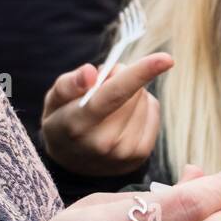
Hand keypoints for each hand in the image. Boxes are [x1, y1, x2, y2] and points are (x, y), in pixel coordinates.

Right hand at [41, 52, 172, 175]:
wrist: (69, 162)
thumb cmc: (62, 120)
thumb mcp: (54, 100)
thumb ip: (69, 84)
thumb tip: (91, 73)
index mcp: (79, 124)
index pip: (113, 95)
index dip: (140, 73)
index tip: (166, 58)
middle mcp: (104, 143)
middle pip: (134, 92)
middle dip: (121, 78)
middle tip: (100, 89)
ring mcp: (125, 153)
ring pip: (145, 100)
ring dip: (131, 94)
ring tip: (110, 107)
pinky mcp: (141, 155)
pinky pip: (153, 111)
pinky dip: (141, 107)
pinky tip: (123, 117)